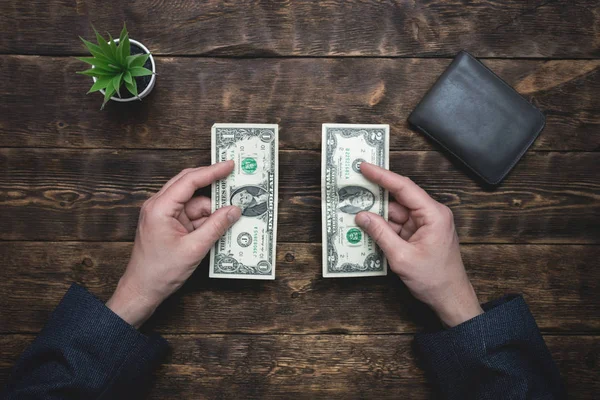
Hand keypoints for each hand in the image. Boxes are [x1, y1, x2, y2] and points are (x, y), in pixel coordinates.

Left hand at [106, 161, 240, 327]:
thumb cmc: (159, 272)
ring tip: (232, 216)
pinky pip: (192, 215)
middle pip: (190, 186)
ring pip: (194, 203)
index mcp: (160, 208)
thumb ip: (216, 227)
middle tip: (234, 179)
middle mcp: (159, 206)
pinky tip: (221, 226)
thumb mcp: (194, 249)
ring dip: (212, 210)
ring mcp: (164, 215)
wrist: (142, 290)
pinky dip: (206, 220)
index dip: (211, 171)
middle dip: (213, 185)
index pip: (189, 181)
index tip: (229, 165)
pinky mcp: (169, 225)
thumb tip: (234, 211)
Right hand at [355, 163, 482, 326]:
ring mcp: (424, 225)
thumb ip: (380, 234)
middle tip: (354, 183)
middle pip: (398, 198)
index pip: (404, 188)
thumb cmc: (434, 279)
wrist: (450, 299)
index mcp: (433, 214)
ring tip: (353, 207)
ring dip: (376, 212)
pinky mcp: (418, 235)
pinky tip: (365, 225)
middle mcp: (430, 215)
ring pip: (395, 213)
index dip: (382, 176)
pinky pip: (397, 225)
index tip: (364, 167)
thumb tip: (361, 216)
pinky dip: (382, 226)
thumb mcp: (402, 257)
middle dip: (376, 193)